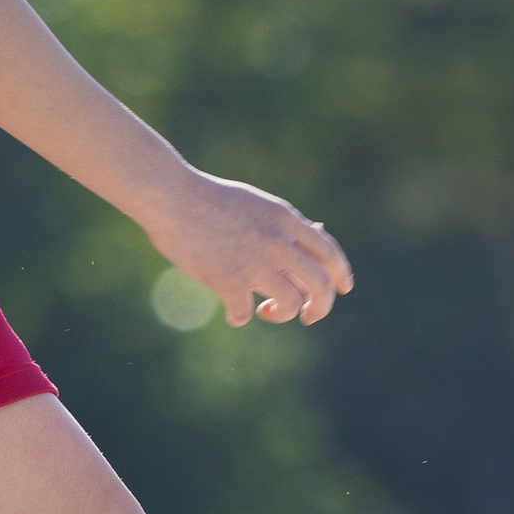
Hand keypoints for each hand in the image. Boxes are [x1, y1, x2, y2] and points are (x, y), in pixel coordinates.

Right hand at [142, 168, 352, 327]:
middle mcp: (276, 241)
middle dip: (321, 307)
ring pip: (291, 302)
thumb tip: (319, 233)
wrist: (170, 196)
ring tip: (265, 310)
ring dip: (282, 314)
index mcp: (285, 219)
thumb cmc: (209, 198)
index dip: (341, 275)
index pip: (329, 252)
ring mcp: (253, 262)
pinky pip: (244, 313)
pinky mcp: (226, 280)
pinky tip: (233, 313)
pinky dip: (240, 318)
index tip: (342, 290)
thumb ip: (285, 223)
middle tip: (309, 316)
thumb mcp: (257, 204)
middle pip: (320, 284)